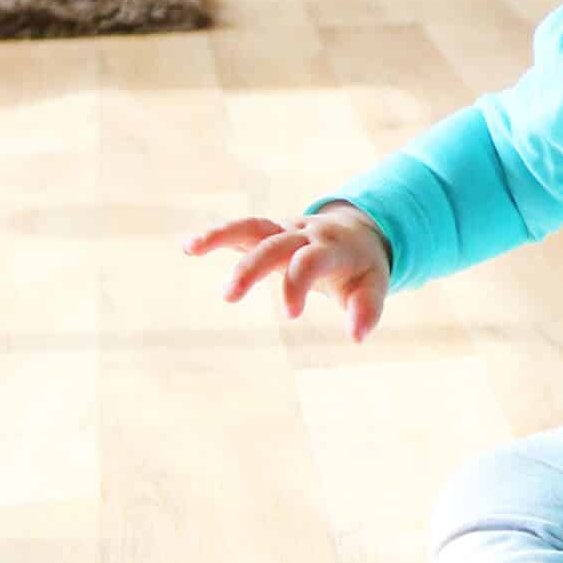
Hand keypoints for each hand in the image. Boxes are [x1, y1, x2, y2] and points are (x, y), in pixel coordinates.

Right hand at [183, 202, 390, 342]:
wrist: (358, 232)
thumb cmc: (361, 267)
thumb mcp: (374, 285)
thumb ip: (367, 309)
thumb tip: (357, 336)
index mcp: (330, 248)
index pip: (310, 261)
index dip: (297, 284)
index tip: (290, 315)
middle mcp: (304, 234)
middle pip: (274, 245)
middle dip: (251, 267)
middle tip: (229, 298)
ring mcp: (283, 230)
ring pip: (251, 226)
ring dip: (221, 235)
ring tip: (192, 248)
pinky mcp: (268, 233)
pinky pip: (240, 230)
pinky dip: (216, 235)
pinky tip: (188, 247)